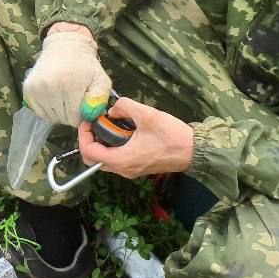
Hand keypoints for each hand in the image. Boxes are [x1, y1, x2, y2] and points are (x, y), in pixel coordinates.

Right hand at [21, 23, 110, 125]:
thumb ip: (99, 100)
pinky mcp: (28, 90)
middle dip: (71, 114)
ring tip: (65, 98)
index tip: (84, 105)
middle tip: (75, 99)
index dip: (82, 115)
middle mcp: (49, 88)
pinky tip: (55, 98)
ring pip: (51, 117)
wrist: (64, 46)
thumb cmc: (85, 65)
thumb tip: (87, 116)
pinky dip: (48, 109)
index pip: (74, 118)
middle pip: (62, 118)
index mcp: (69, 86)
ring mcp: (36, 89)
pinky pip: (40, 112)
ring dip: (59, 112)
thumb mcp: (101, 80)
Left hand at [77, 96, 193, 178]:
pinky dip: (113, 146)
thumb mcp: (147, 114)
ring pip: (105, 159)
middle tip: (98, 122)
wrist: (195, 151)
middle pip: (93, 159)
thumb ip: (125, 107)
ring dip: (103, 142)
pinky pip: (117, 159)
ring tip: (112, 124)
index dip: (83, 134)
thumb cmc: (172, 135)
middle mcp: (123, 169)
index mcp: (121, 160)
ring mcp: (131, 171)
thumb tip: (113, 110)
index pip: (88, 152)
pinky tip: (124, 130)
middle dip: (91, 139)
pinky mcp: (138, 167)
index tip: (89, 120)